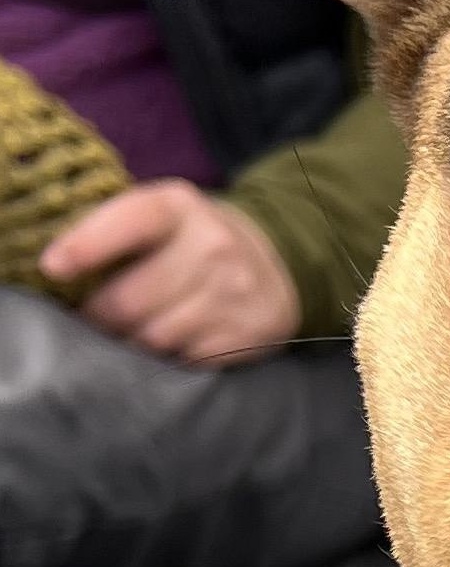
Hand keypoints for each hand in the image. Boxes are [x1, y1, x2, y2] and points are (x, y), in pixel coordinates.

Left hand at [40, 179, 300, 365]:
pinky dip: (169, 357)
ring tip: (129, 333)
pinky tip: (171, 343)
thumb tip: (57, 272)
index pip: (129, 222)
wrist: (280, 264)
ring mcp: (233, 293)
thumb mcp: (163, 215)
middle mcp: (212, 246)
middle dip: (99, 318)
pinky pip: (185, 359)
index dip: (86, 246)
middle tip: (90, 320)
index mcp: (179, 207)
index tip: (52, 268)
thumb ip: (116, 231)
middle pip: (130, 300)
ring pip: (154, 337)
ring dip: (131, 341)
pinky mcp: (246, 333)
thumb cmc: (195, 240)